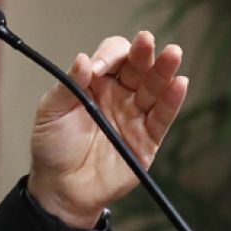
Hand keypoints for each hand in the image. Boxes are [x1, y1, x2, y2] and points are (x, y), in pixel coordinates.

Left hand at [27, 30, 187, 227]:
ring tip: (173, 55)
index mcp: (96, 83)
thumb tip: (83, 59)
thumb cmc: (53, 148)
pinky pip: (162, 117)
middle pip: (137, 66)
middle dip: (143, 53)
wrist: (62, 189)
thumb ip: (67, 86)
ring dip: (164, 70)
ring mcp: (135, 115)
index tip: (96, 70)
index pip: (112, 56)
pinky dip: (172, 101)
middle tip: (146, 41)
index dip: (109, 57)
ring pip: (154, 87)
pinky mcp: (147, 139)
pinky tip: (179, 84)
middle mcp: (119, 94)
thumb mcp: (50, 113)